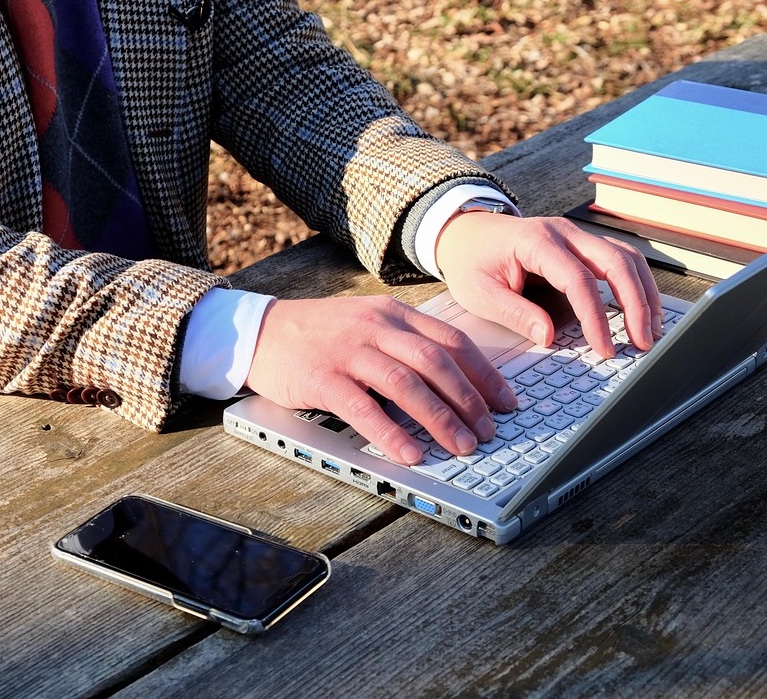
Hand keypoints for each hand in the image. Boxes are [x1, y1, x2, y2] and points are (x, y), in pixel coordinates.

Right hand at [244, 296, 519, 464]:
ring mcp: (349, 351)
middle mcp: (376, 328)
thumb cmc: (320, 334)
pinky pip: (363, 407)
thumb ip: (405, 343)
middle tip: (488, 432)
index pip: (452, 341)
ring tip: (461, 447)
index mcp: (394, 314)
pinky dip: (390, 431)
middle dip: (469, 400)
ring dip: (439, 418)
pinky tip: (410, 453)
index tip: (506, 402)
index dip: (484, 374)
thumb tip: (454, 382)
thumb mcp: (368, 323)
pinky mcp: (323, 377)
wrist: (260, 331)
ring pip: (406, 384)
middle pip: (436, 363)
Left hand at [435, 212, 662, 356]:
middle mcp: (564, 233)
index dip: (596, 317)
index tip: (605, 348)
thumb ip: (515, 313)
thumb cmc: (471, 262)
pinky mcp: (582, 246)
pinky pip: (619, 259)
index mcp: (537, 242)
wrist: (465, 233)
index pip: (578, 280)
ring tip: (650, 330)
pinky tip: (642, 311)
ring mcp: (576, 236)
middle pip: (616, 262)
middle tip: (642, 342)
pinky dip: (636, 284)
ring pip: (626, 257)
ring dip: (644, 293)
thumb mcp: (480, 293)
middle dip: (636, 304)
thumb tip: (549, 336)